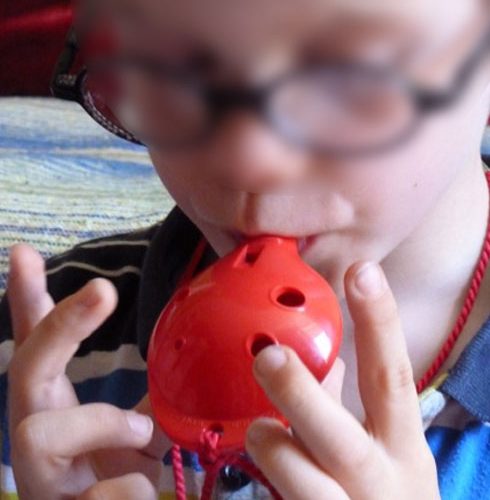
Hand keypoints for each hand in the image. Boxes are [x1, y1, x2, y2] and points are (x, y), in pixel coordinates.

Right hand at [7, 244, 170, 499]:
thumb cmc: (122, 474)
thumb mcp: (133, 423)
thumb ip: (150, 395)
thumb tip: (170, 342)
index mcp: (56, 409)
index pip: (32, 346)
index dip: (24, 299)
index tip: (24, 252)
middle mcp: (36, 439)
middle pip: (24, 368)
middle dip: (61, 324)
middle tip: (103, 289)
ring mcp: (43, 481)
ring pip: (38, 433)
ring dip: (103, 424)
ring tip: (143, 436)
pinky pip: (100, 495)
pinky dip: (132, 491)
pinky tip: (144, 494)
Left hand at [245, 262, 439, 499]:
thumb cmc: (385, 494)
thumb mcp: (384, 449)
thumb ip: (346, 403)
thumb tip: (321, 357)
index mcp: (404, 448)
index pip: (393, 376)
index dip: (379, 324)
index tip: (362, 271)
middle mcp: (380, 484)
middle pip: (339, 437)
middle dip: (299, 392)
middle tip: (268, 355)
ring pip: (299, 479)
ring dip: (271, 444)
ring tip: (260, 430)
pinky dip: (264, 477)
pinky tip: (260, 460)